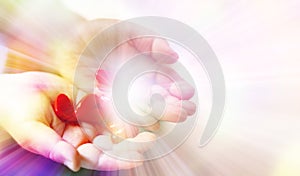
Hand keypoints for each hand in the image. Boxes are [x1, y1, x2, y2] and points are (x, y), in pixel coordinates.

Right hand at [0, 72, 153, 170]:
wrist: (13, 89)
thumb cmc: (17, 112)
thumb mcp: (31, 132)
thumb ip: (51, 147)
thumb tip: (75, 162)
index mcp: (70, 147)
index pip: (96, 157)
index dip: (115, 159)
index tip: (135, 158)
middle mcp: (82, 134)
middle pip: (110, 141)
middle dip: (130, 143)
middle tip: (150, 140)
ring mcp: (86, 115)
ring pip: (112, 122)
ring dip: (131, 122)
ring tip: (151, 122)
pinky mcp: (88, 98)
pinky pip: (107, 101)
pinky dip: (121, 102)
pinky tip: (137, 101)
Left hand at [51, 19, 195, 137]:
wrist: (65, 42)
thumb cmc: (97, 33)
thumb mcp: (125, 31)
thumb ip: (150, 40)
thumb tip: (173, 56)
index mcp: (144, 70)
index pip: (166, 82)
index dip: (178, 88)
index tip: (187, 93)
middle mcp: (135, 88)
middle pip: (157, 101)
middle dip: (173, 107)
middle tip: (185, 112)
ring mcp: (119, 100)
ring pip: (140, 115)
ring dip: (152, 121)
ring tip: (162, 125)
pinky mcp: (99, 108)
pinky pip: (113, 121)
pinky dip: (123, 128)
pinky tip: (132, 133)